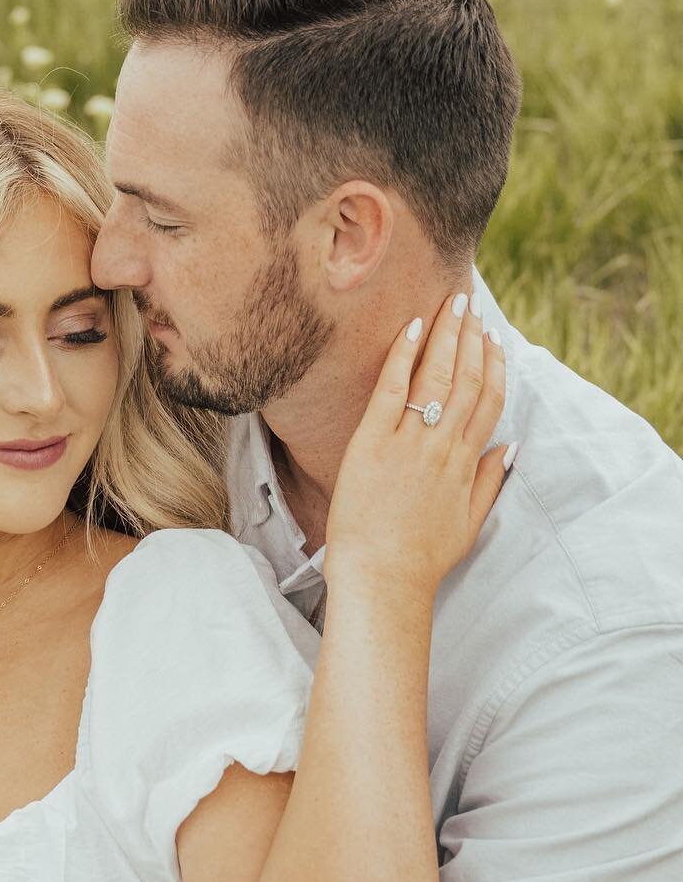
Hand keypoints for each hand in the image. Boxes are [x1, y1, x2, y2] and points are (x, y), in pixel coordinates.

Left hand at [326, 286, 510, 597]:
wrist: (381, 577)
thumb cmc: (420, 558)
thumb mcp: (468, 523)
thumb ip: (488, 482)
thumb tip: (507, 448)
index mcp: (466, 462)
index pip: (489, 400)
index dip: (494, 364)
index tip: (494, 339)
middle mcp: (443, 445)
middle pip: (466, 378)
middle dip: (472, 336)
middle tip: (471, 304)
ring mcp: (409, 441)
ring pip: (437, 376)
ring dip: (447, 335)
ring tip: (451, 304)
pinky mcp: (373, 442)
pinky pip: (392, 388)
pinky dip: (404, 354)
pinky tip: (412, 327)